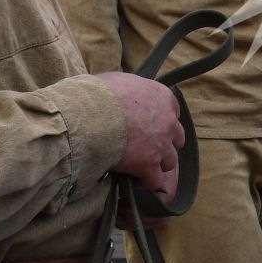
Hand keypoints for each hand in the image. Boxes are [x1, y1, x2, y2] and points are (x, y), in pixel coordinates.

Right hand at [97, 72, 183, 201]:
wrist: (86, 115)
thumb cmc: (96, 95)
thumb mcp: (118, 80)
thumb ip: (130, 88)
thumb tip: (124, 89)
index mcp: (163, 97)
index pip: (172, 113)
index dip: (161, 123)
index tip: (148, 128)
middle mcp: (168, 121)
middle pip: (176, 138)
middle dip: (164, 144)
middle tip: (147, 149)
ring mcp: (161, 144)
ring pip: (170, 161)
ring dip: (157, 165)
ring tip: (140, 168)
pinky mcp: (149, 165)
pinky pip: (155, 180)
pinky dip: (146, 182)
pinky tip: (134, 181)